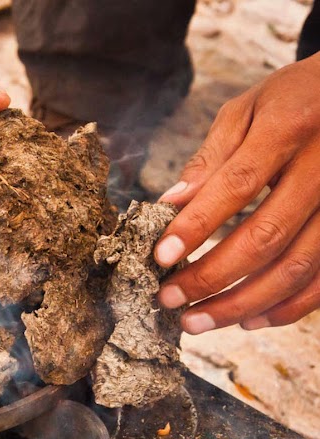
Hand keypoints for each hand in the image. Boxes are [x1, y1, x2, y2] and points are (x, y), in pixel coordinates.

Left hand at [155, 53, 319, 333]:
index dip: (196, 226)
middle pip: (266, 237)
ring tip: (197, 320)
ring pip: (296, 267)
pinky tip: (251, 320)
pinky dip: (289, 307)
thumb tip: (171, 202)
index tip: (160, 256)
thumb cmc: (294, 100)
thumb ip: (211, 156)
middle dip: (212, 276)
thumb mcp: (248, 109)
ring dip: (243, 302)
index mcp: (289, 129)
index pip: (235, 187)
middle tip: (169, 299)